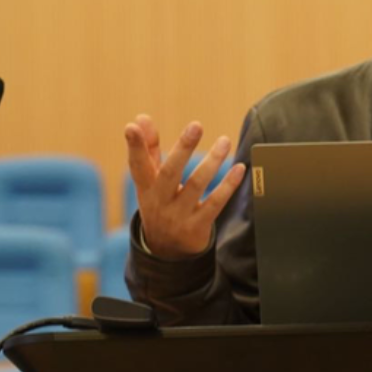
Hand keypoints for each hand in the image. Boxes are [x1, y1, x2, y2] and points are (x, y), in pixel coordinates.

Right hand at [124, 114, 246, 259]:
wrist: (167, 253)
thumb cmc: (160, 204)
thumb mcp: (150, 182)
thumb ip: (148, 149)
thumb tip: (141, 118)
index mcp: (145, 188)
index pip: (137, 165)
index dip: (134, 147)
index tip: (131, 127)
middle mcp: (159, 201)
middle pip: (169, 173)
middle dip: (182, 148)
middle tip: (196, 125)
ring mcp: (178, 216)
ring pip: (196, 185)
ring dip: (212, 161)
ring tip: (224, 141)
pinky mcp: (197, 227)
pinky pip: (215, 203)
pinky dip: (228, 185)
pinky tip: (239, 168)